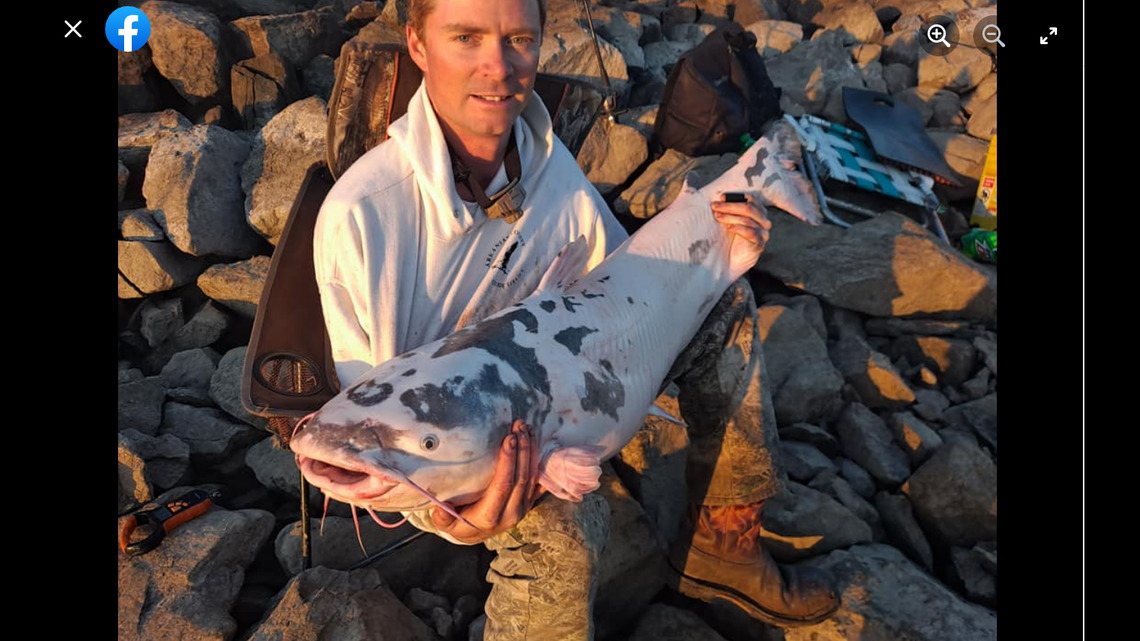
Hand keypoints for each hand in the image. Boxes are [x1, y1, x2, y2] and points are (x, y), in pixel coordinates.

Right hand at [430, 419, 543, 543]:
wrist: (474, 534)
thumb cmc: (458, 523)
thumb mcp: (445, 523)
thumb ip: (442, 517)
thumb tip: (440, 507)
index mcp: (490, 516)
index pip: (503, 485)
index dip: (508, 461)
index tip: (508, 439)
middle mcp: (511, 513)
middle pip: (522, 478)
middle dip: (522, 449)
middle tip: (519, 426)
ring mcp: (523, 508)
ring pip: (532, 476)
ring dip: (531, 450)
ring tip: (526, 428)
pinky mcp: (529, 502)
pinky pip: (538, 479)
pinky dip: (538, 459)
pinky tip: (534, 441)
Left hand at [711, 193, 771, 251]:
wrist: (731, 260)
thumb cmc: (730, 238)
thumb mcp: (729, 220)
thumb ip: (727, 209)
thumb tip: (711, 199)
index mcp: (759, 212)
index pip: (751, 200)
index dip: (735, 197)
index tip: (720, 198)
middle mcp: (764, 221)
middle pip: (749, 208)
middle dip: (729, 206)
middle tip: (715, 206)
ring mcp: (763, 233)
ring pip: (748, 220)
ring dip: (730, 217)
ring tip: (718, 216)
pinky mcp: (760, 244)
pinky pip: (751, 233)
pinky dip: (739, 229)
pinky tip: (729, 228)